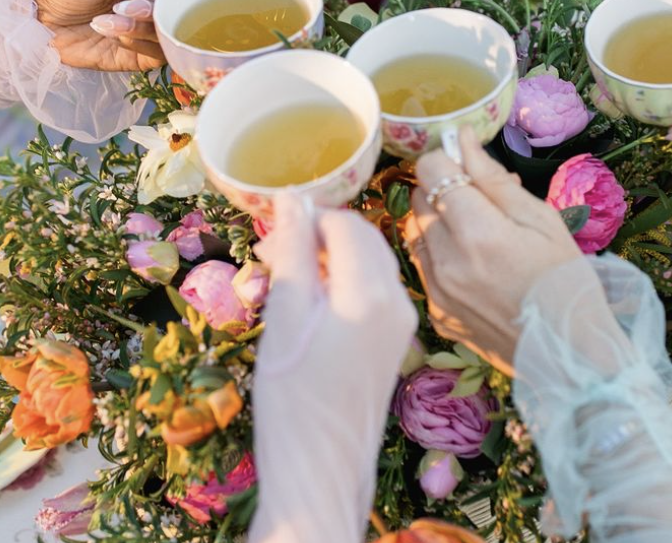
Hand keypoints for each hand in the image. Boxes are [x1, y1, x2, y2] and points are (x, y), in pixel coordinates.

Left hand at [35, 0, 197, 72]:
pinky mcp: (141, 55)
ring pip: (173, 28)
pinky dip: (134, 38)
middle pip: (186, 2)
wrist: (35, 18)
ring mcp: (153, 30)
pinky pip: (156, 52)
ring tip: (115, 11)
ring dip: (145, 19)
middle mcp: (161, 0)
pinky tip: (107, 27)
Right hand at [250, 194, 415, 542]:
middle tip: (273, 255)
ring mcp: (401, 323)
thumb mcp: (283, 317)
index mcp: (369, 292)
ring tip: (286, 278)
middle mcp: (396, 301)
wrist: (321, 474)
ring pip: (368, 261)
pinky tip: (311, 303)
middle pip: (362, 237)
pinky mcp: (395, 342)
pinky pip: (373, 288)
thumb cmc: (293, 399)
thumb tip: (290, 196)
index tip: (269, 237)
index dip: (305, 217)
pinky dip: (343, 279)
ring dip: (329, 255)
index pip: (344, 222)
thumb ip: (291, 251)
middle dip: (318, 233)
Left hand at [406, 127, 579, 372]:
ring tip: (477, 233)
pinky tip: (474, 264)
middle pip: (419, 197)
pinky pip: (423, 266)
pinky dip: (440, 255)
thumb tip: (461, 138)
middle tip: (482, 201)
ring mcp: (438, 291)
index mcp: (477, 233)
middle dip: (443, 188)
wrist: (573, 356)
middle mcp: (447, 261)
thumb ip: (493, 178)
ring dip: (437, 221)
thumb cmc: (566, 280)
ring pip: (415, 230)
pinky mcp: (436, 313)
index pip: (430, 169)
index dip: (447, 159)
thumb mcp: (541, 220)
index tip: (468, 165)